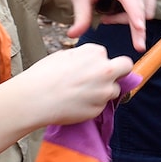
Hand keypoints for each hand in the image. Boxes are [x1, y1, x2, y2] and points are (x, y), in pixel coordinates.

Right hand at [13, 44, 134, 125]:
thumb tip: (92, 61)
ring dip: (103, 92)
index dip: (98, 62)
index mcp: (95, 52)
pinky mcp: (99, 108)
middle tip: (105, 78)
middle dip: (119, 71)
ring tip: (81, 95)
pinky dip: (93, 106)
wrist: (34, 98)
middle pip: (126, 67)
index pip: (107, 55)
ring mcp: (104, 90)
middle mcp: (105, 69)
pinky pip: (102, 106)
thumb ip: (84, 57)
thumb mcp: (64, 55)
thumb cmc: (44, 75)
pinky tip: (76, 104)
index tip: (88, 68)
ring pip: (114, 90)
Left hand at [69, 0, 156, 50]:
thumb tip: (73, 35)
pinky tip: (120, 11)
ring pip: (143, 15)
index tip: (139, 28)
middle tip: (115, 29)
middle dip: (136, 30)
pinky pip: (147, 12)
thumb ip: (80, 16)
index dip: (134, 14)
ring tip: (108, 14)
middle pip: (140, 10)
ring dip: (127, 20)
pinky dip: (134, 17)